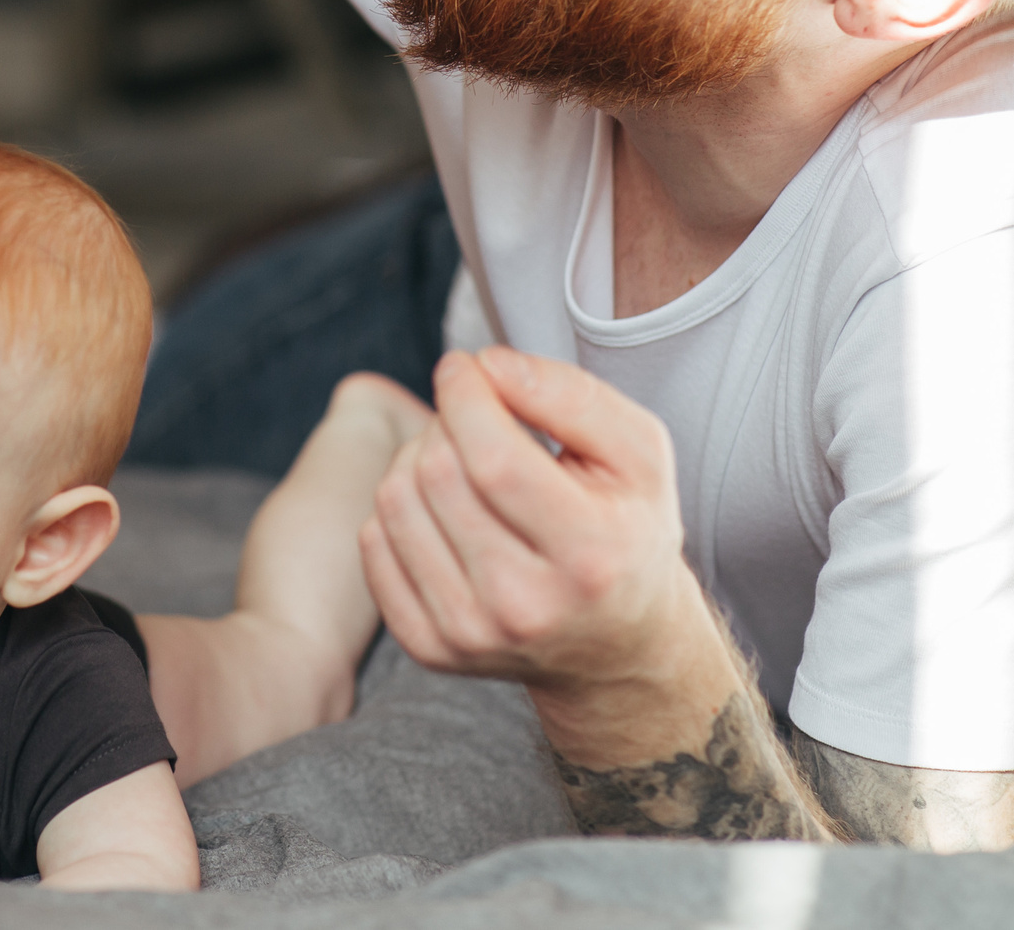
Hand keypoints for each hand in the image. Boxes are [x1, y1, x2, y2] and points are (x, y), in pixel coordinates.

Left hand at [360, 349, 718, 724]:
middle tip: (474, 417)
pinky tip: (441, 506)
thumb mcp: (641, 455)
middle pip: (437, 475)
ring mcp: (470, 635)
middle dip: (446, 421)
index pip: (492, 459)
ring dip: (417, 457)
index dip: (465, 395)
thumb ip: (573, 396)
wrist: (617, 645)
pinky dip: (398, 506)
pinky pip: (372, 544)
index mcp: (590, 556)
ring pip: (394, 501)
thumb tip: (488, 365)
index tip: (464, 366)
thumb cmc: (627, 530)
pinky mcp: (430, 648)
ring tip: (460, 459)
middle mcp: (524, 607)